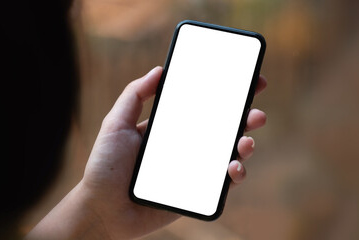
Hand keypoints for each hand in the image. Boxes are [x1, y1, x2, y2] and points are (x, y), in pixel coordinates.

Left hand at [26, 66, 266, 238]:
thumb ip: (134, 95)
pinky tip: (233, 168)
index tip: (249, 80)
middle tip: (256, 114)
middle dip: (246, 118)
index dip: (229, 93)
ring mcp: (195, 169)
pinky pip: (223, 183)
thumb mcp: (116, 124)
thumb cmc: (105, 167)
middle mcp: (189, 146)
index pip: (205, 106)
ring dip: (245, 146)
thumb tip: (160, 69)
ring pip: (230, 154)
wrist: (102, 210)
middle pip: (225, 129)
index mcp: (174, 127)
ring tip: (246, 141)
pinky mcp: (198, 193)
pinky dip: (235, 174)